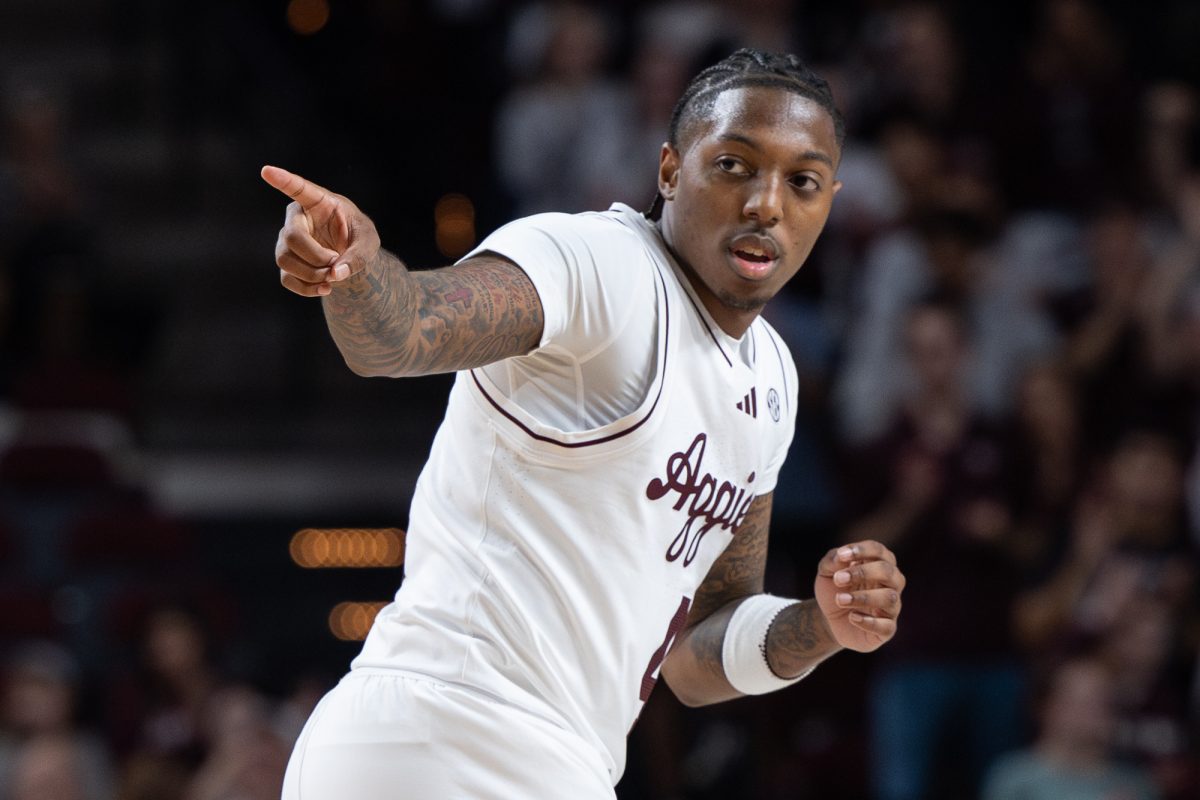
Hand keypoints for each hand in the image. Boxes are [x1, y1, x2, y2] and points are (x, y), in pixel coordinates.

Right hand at [261, 165, 380, 296]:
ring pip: (284, 259)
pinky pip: (287, 278)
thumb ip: (358, 256)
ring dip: (312, 274)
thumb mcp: (369, 242)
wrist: (351, 256)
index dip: (283, 180)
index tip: (266, 170)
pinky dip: (307, 288)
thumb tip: (336, 274)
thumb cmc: (359, 238)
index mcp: (318, 202)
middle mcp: (297, 219)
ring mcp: (286, 241)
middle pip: (291, 237)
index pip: (298, 188)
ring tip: (333, 276)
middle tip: (335, 261)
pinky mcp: (286, 262)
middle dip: (316, 256)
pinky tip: (325, 288)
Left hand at [814, 540, 903, 651]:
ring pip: (889, 598)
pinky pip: (887, 626)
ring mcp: (892, 606)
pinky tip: (852, 617)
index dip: (862, 550)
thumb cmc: (834, 588)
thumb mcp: (826, 572)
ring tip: (839, 599)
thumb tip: (841, 557)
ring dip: (863, 597)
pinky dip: (869, 622)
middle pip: (888, 571)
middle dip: (863, 573)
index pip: (878, 550)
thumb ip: (832, 561)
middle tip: (838, 580)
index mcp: (878, 562)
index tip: (842, 556)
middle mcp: (891, 583)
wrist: (829, 618)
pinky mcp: (887, 628)